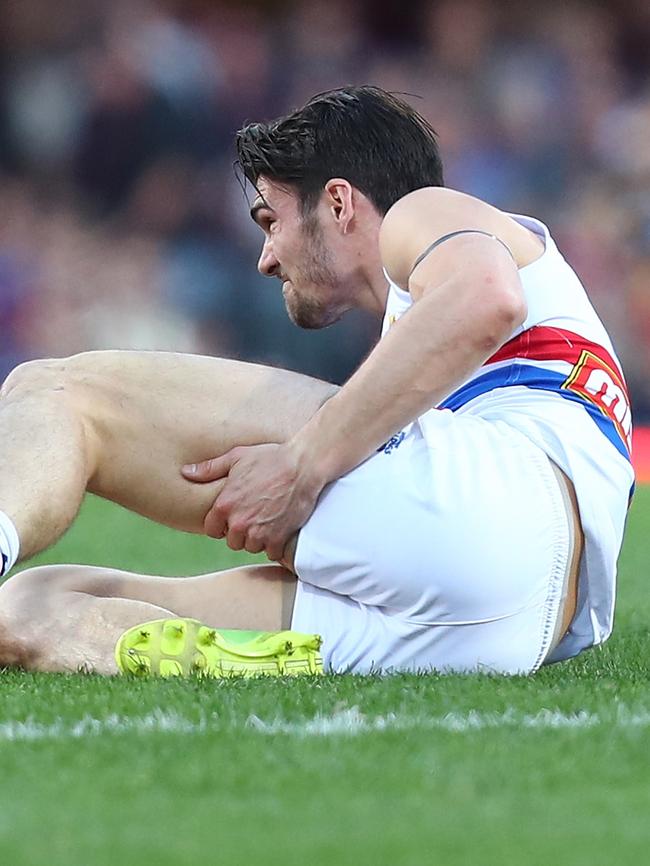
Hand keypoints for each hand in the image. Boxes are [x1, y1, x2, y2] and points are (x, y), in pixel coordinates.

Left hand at [182, 442, 324, 561]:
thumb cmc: (270, 458)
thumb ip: (209, 469)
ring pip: (252, 548)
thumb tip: (185, 472)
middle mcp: (239, 523)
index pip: (212, 530)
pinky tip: (281, 527)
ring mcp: (259, 533)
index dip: (223, 523)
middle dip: (242, 532)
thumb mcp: (237, 457)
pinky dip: (276, 544)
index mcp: (224, 505)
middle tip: (255, 516)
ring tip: (268, 520)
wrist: (303, 466)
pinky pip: (271, 553)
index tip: (235, 515)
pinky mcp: (279, 539)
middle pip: (233, 542)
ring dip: (259, 539)